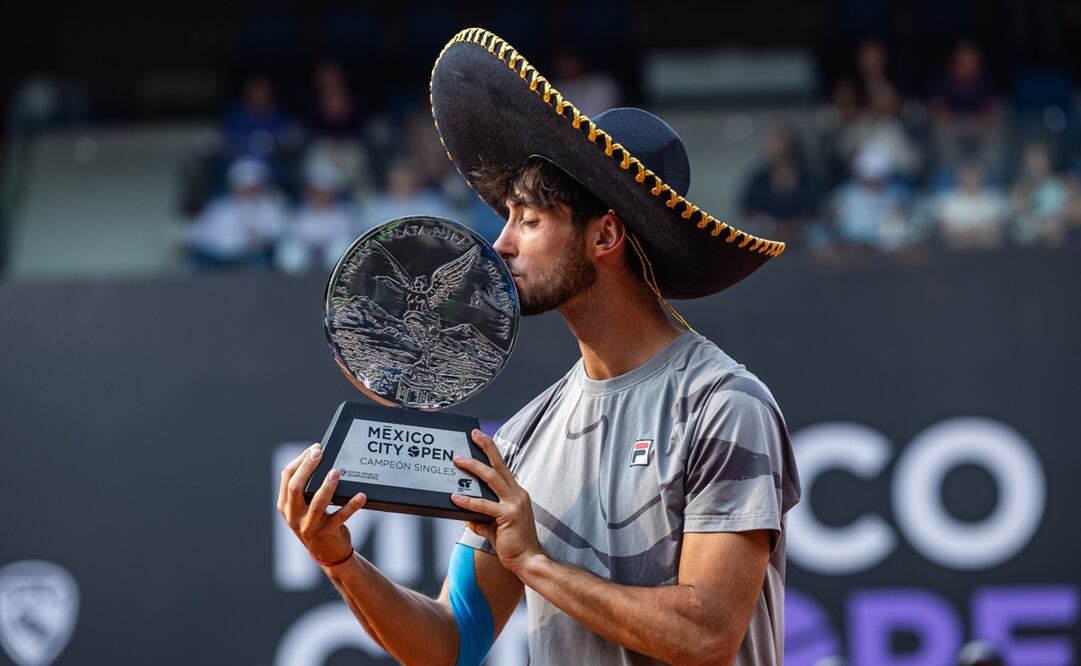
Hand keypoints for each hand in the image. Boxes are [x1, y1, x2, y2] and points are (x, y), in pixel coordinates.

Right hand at [277, 442, 366, 563]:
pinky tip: (361, 496)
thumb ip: (306, 487)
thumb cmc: (317, 522)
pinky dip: (351, 505)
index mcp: (285, 505)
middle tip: (320, 452)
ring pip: (317, 503)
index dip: (300, 460)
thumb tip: (319, 456)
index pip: (287, 477)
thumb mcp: (303, 507)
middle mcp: (293, 516)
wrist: (328, 553)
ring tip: (336, 472)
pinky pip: (340, 517)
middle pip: (296, 488)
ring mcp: (309, 526)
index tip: (315, 447)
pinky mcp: (326, 534)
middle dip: (308, 467)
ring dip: (327, 486)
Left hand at [451, 430, 544, 574]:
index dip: (493, 453)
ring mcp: (515, 504)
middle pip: (500, 465)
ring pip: (492, 478)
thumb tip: (465, 514)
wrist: (529, 560)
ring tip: (459, 460)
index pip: (503, 469)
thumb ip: (482, 518)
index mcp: (517, 494)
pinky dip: (468, 501)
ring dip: (474, 467)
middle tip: (474, 435)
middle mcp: (518, 495)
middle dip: (487, 448)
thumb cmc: (514, 544)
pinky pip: (484, 505)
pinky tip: (455, 498)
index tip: (483, 439)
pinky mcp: (508, 516)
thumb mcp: (495, 527)